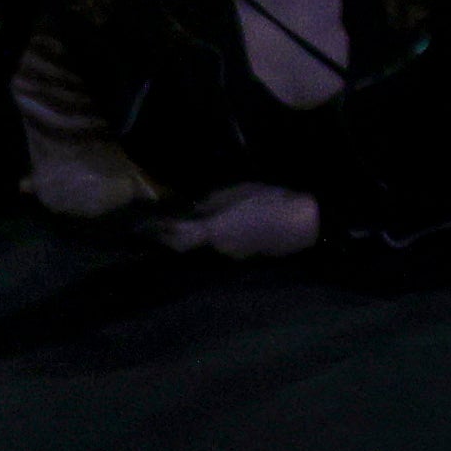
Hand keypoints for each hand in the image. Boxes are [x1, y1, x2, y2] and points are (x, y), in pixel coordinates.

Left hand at [154, 183, 323, 259]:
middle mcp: (217, 249)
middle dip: (178, 234)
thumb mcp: (236, 193)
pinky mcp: (247, 256)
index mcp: (211, 232)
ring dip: (200, 237)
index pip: (175, 236)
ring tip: (198, 222)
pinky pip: (225, 246)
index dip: (158, 232)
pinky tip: (226, 227)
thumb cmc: (270, 202)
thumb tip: (193, 209)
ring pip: (208, 245)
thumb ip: (210, 202)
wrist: (306, 224)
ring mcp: (233, 256)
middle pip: (189, 243)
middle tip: (167, 222)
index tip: (143, 227)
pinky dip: (220, 238)